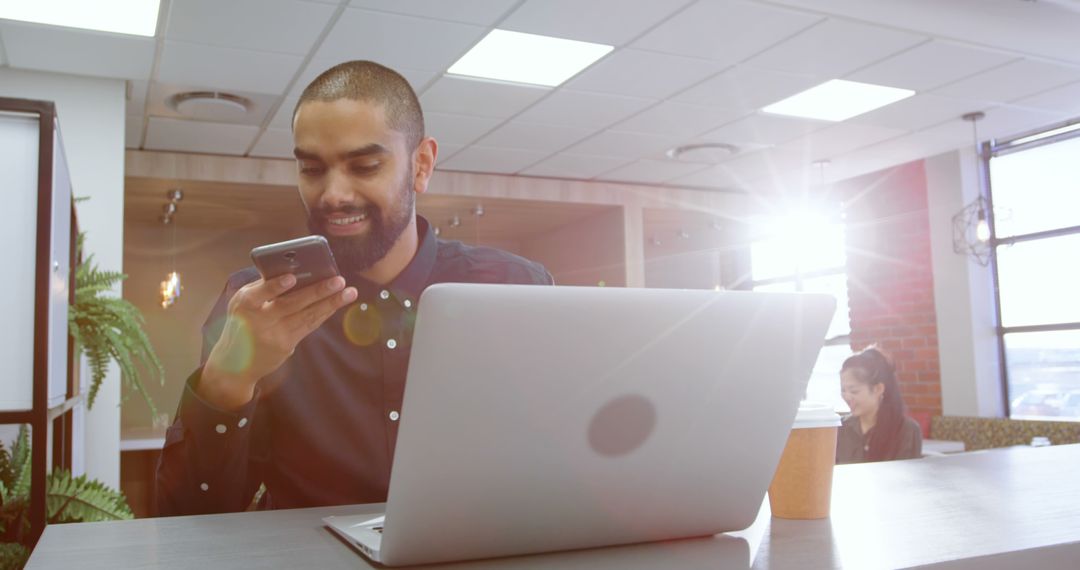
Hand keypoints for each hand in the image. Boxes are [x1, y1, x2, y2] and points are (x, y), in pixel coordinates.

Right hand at [198, 274, 356, 408]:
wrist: (233, 362)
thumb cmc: (242, 322)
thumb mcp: (243, 304)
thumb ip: (264, 289)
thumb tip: (298, 271)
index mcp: (244, 303)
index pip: (259, 293)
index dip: (275, 286)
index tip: (291, 278)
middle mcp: (258, 320)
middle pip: (291, 304)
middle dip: (317, 291)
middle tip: (339, 280)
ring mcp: (273, 335)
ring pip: (306, 316)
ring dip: (330, 303)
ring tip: (349, 292)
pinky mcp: (285, 346)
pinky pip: (308, 326)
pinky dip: (323, 313)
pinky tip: (337, 304)